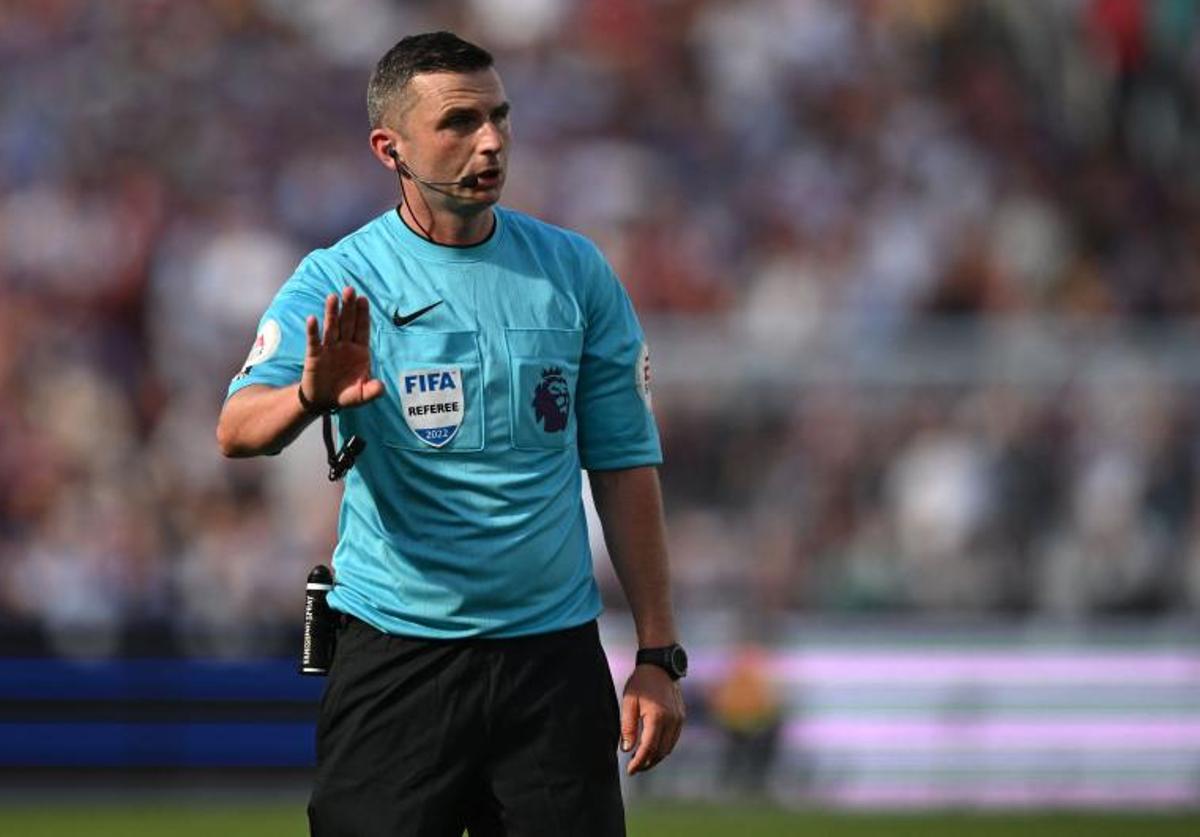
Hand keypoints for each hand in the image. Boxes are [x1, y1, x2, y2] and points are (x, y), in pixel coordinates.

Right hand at [301, 286, 384, 410]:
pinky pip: (313, 342)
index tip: (363, 299)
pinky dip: (313, 331)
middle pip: (347, 323)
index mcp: (359, 350)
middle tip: (349, 289)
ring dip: (332, 313)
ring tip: (333, 297)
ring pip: (331, 328)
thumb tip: (381, 387)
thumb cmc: (346, 394)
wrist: (324, 401)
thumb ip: (373, 390)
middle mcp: (344, 345)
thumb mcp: (362, 395)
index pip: (362, 328)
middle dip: (349, 307)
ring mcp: (329, 349)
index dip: (362, 314)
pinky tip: (312, 319)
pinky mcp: (314, 356)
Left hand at [621, 664, 684, 774]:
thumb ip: (627, 727)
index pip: (648, 748)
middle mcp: (671, 720)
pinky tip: (653, 748)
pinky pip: (673, 739)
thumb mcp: (629, 703)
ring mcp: (678, 719)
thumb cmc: (641, 683)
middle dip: (647, 763)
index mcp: (656, 717)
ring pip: (668, 748)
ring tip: (642, 760)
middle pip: (660, 752)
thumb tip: (627, 750)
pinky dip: (663, 748)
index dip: (638, 762)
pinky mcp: (681, 717)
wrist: (660, 666)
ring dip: (656, 757)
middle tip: (634, 768)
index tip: (630, 771)